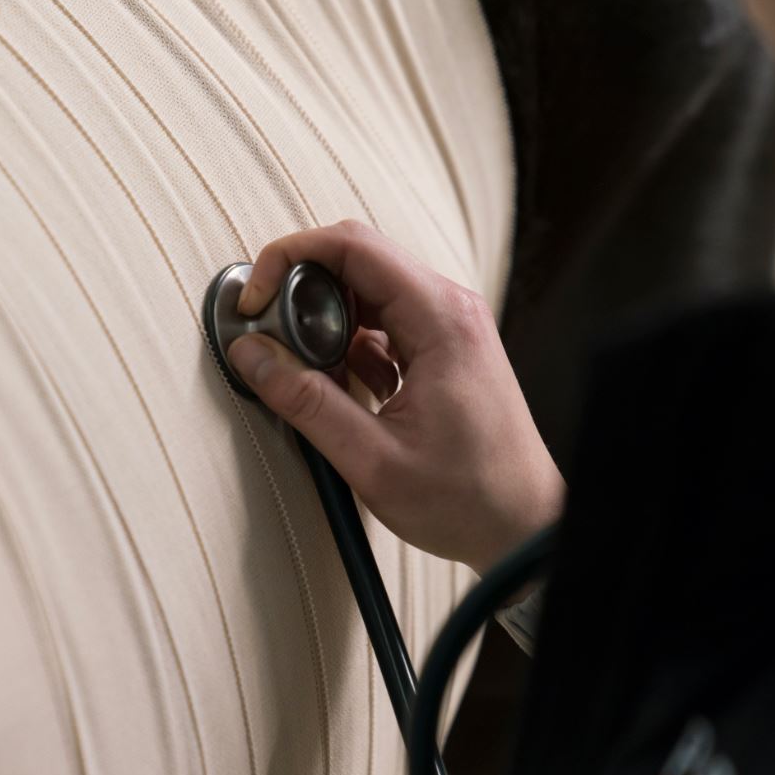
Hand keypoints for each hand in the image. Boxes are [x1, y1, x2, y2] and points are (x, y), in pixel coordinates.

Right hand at [228, 220, 564, 574]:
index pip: (352, 246)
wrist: (524, 527)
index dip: (290, 259)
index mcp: (440, 319)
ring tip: (303, 375)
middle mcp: (449, 309)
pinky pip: (381, 324)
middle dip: (300, 291)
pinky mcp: (441, 350)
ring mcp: (448, 327)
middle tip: (267, 337)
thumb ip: (305, 402)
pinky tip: (336, 391)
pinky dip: (345, 346)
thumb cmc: (465, 499)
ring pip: (365, 293)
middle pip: (356, 261)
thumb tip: (251, 354)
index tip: (254, 301)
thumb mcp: (371, 459)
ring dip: (322, 323)